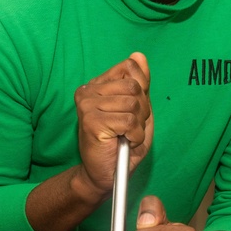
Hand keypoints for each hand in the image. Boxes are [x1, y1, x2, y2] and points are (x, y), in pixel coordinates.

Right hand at [73, 52, 152, 196]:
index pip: (129, 67)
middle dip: (143, 111)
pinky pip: (129, 121)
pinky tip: (123, 142)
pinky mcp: (90, 121)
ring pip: (134, 104)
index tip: (133, 110)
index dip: (142, 90)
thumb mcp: (138, 109)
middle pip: (135, 87)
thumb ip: (140, 83)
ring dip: (138, 126)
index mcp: (98, 84)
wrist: (104, 175)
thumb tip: (138, 55)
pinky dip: (135, 136)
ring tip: (125, 136)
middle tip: (130, 128)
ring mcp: (87, 105)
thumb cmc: (122, 144)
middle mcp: (88, 90)